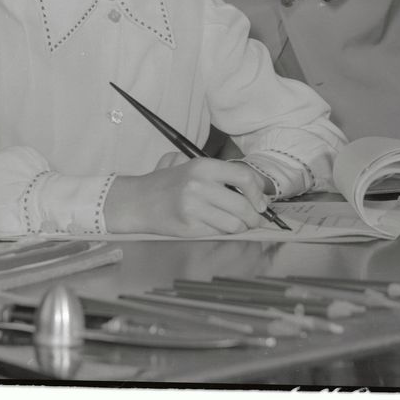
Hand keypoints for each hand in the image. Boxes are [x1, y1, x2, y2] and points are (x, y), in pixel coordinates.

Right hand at [104, 158, 269, 235]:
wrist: (138, 200)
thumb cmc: (169, 183)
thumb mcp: (192, 166)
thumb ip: (222, 173)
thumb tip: (256, 190)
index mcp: (203, 166)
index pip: (244, 178)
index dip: (258, 193)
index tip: (260, 202)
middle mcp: (199, 185)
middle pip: (243, 206)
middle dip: (254, 217)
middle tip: (254, 219)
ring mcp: (194, 208)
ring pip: (234, 224)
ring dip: (240, 227)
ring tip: (236, 223)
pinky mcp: (189, 227)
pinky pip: (219, 233)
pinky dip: (223, 232)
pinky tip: (216, 225)